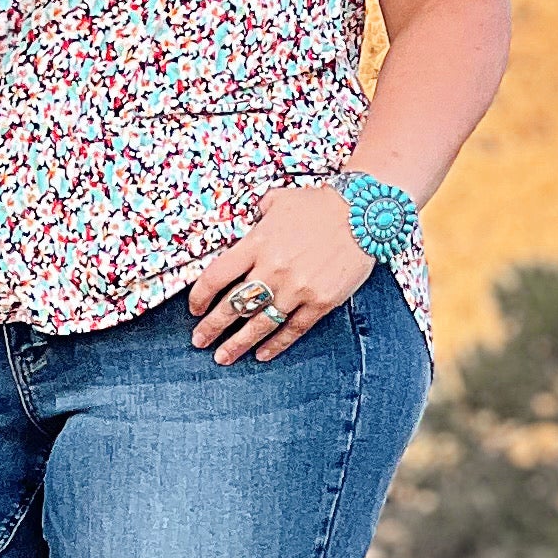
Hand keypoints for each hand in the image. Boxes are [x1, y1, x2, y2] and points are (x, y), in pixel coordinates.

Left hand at [188, 187, 376, 365]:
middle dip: (212, 327)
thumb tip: (246, 225)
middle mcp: (272, 269)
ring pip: (259, 324)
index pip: (216, 277)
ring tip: (223, 357)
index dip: (200, 297)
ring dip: (238, 344)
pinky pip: (293, 329)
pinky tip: (262, 354)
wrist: (363, 212)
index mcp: (257, 244)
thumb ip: (257, 216)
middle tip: (199, 341)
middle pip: (233, 306)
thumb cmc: (318, 204)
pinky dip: (275, 344)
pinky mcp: (320, 302)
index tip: (194, 310)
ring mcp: (297, 289)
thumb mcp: (278, 201)